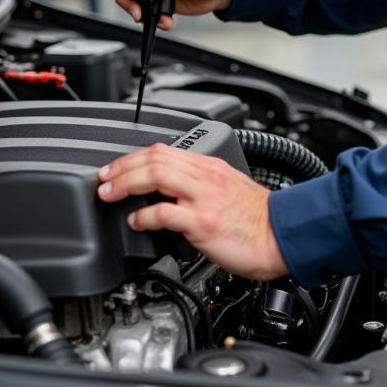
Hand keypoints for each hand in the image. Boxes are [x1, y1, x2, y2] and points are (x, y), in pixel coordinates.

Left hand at [96, 143, 287, 279]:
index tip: (114, 168)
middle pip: (155, 158)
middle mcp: (206, 177)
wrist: (283, 236)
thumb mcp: (228, 189)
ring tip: (109, 194)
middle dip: (122, 167)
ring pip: (157, 175)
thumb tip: (168, 194)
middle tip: (103, 179)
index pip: (163, 150)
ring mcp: (205, 198)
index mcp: (210, 166)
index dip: (132, 157)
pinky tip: (136, 221)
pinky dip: (145, 216)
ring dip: (126, 183)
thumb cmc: (259, 219)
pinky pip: (167, 212)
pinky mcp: (204, 223)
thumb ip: (200, 186)